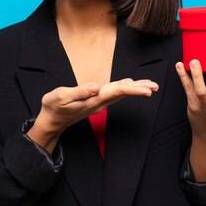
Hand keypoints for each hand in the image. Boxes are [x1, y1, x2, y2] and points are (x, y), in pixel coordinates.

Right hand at [28, 78, 157, 152]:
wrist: (50, 121)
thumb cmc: (53, 107)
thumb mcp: (61, 97)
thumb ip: (79, 91)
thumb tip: (96, 86)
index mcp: (93, 99)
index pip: (117, 91)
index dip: (133, 89)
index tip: (148, 89)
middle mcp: (99, 102)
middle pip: (123, 93)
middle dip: (140, 89)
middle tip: (155, 86)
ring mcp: (98, 103)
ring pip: (120, 94)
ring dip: (135, 89)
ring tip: (149, 86)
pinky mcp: (95, 102)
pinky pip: (114, 94)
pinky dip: (124, 89)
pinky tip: (129, 85)